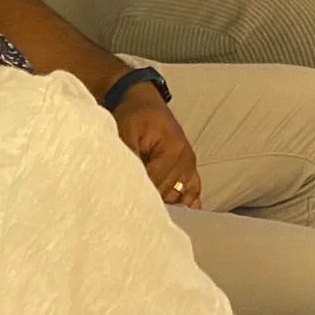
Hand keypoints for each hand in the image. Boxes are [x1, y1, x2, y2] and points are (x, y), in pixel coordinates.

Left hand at [114, 84, 201, 208]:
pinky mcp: (188, 167)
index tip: (121, 205)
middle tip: (129, 210)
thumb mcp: (125, 132)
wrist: (143, 100)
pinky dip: (187, 201)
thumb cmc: (133, 114)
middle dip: (149, 201)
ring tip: (147, 214)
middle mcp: (187, 159)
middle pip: (167, 193)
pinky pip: (193, 189)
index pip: (156, 185)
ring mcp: (190, 164)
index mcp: (174, 150)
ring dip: (165, 204)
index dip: (138, 195)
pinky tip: (181, 213)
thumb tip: (127, 184)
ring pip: (177, 195)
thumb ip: (129, 158)